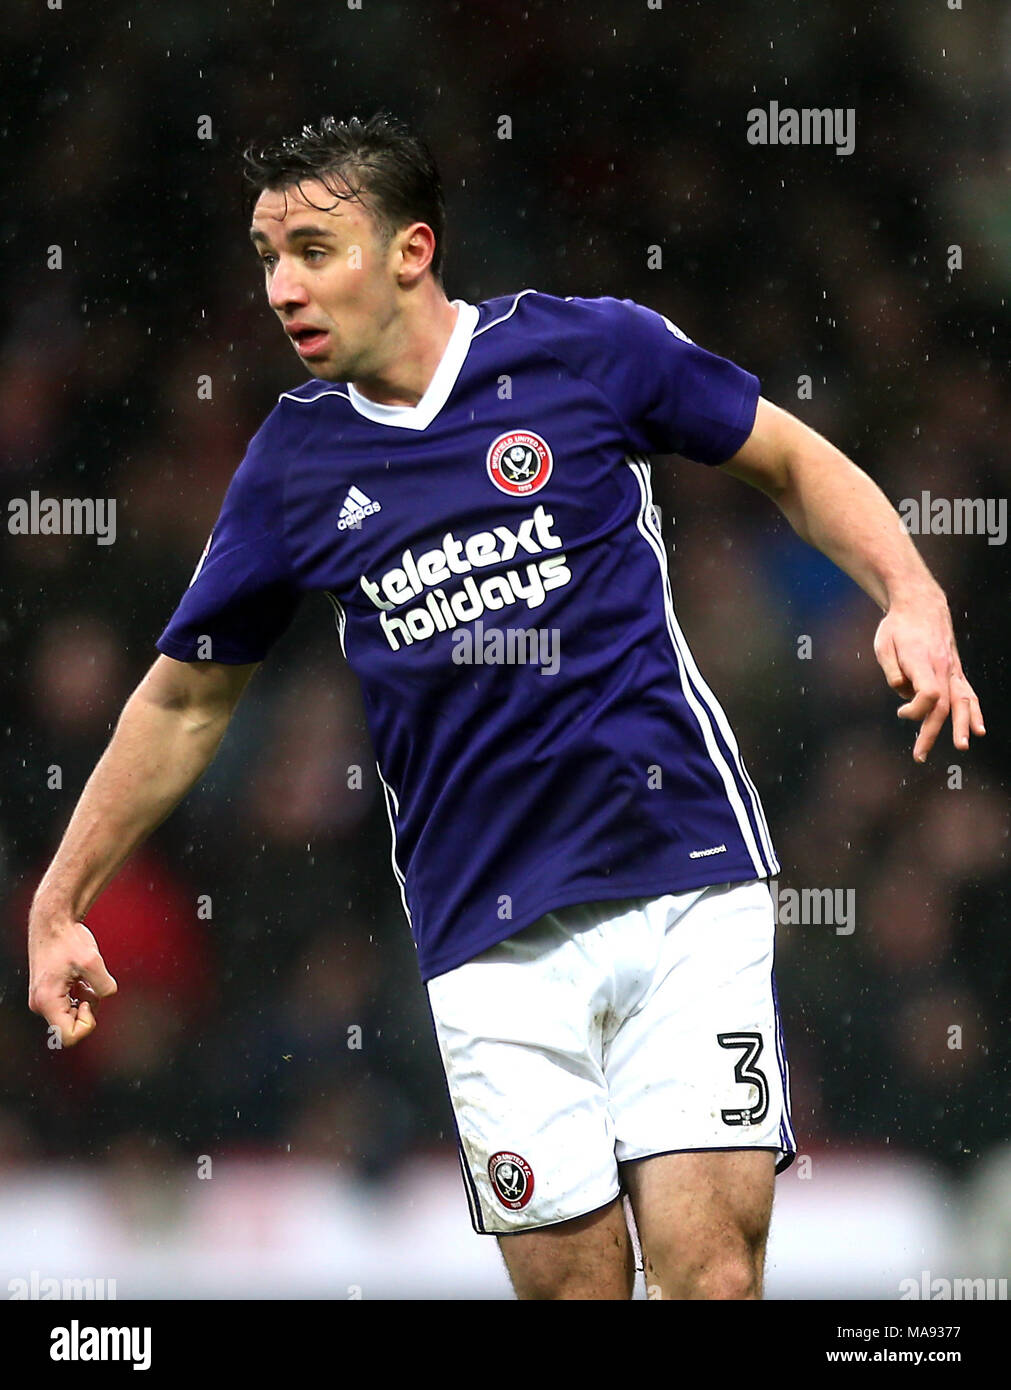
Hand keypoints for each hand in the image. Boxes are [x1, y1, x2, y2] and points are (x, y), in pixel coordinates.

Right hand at [28, 913, 117, 1046]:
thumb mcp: (92, 961)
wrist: (53, 922)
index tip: (88, 999)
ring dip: (85, 1001)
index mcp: (47, 1001)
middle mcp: (40, 1004)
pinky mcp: (48, 993)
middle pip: (70, 1028)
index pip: (69, 1036)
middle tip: (88, 987)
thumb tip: (107, 995)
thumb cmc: (67, 939)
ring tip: (83, 979)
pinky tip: (79, 978)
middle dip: (87, 1010)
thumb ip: (104, 985)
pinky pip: (69, 1006)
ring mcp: (43, 999)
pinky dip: (80, 995)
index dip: (87, 1023)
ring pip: (71, 1017)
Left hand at [873, 593, 984, 762]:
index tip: (900, 712)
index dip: (915, 709)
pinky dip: (975, 712)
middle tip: (919, 756)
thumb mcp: (883, 644)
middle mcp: (942, 667)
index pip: (928, 693)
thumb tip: (902, 691)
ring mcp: (952, 670)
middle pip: (943, 705)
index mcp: (922, 661)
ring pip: (962, 702)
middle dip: (931, 732)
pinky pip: (969, 694)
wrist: (920, 606)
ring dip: (961, 726)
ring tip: (961, 746)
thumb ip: (891, 670)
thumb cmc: (897, 627)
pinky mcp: (956, 671)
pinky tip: (978, 730)